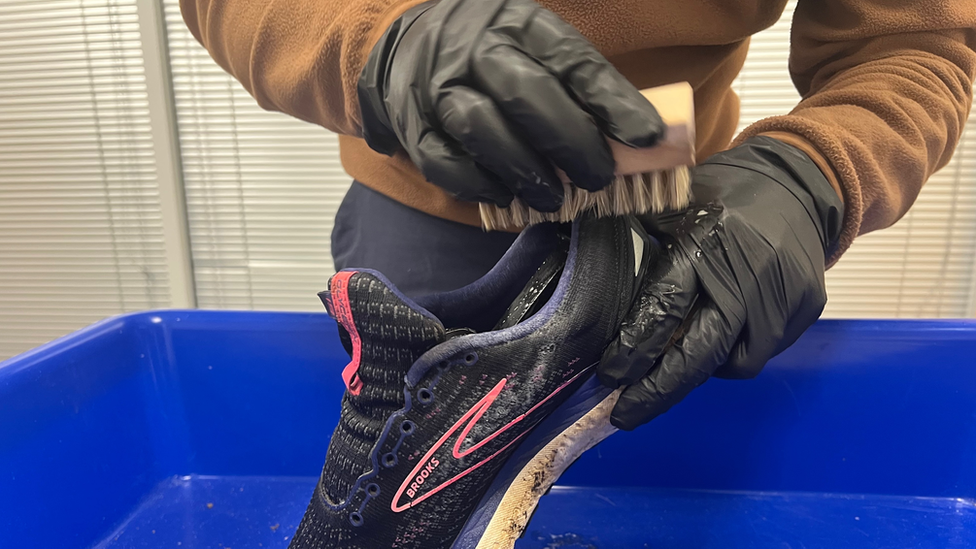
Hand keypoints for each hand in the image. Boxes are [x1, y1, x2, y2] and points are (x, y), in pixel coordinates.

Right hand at [358, 0, 663, 211]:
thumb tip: (637, 141)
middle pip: (527, 95)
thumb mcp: (537, 50)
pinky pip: (443, 162)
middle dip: (571, 143)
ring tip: (553, 198)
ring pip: (482, 130)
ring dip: (525, 171)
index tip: (646, 137)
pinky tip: (504, 195)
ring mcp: (439, 87)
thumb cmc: (493, 58)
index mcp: (518, 24)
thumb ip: (579, 88)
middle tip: (599, 178)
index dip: (612, 101)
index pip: (572, 60)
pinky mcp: (413, 125)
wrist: (409, 48)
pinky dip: (478, 185)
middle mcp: (475, 49)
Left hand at [598, 136, 843, 429]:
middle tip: (625, 413)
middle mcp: (746, 277)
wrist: (799, 184)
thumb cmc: (723, 195)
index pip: (663, 308)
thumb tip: (590, 280)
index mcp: (706, 244)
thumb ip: (639, 240)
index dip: (634, 348)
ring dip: (700, 372)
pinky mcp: (805, 311)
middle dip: (659, 390)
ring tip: (674, 368)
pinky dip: (734, 354)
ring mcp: (782, 298)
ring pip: (734, 364)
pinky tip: (719, 338)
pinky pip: (762, 352)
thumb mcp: (674, 205)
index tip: (609, 377)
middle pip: (699, 353)